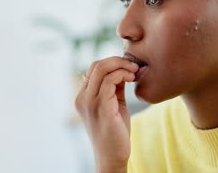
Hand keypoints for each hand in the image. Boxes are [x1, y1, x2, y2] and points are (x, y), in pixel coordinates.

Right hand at [74, 56, 138, 170]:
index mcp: (83, 96)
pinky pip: (108, 82)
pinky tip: (131, 79)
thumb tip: (123, 69)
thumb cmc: (115, 132)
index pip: (94, 68)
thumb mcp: (114, 104)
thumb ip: (115, 87)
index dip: (112, 62)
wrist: (112, 157)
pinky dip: (122, 75)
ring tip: (134, 72)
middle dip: (117, 60)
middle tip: (133, 65)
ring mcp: (90, 102)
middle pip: (96, 65)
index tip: (129, 66)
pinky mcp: (101, 108)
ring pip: (101, 69)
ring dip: (121, 66)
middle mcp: (83, 97)